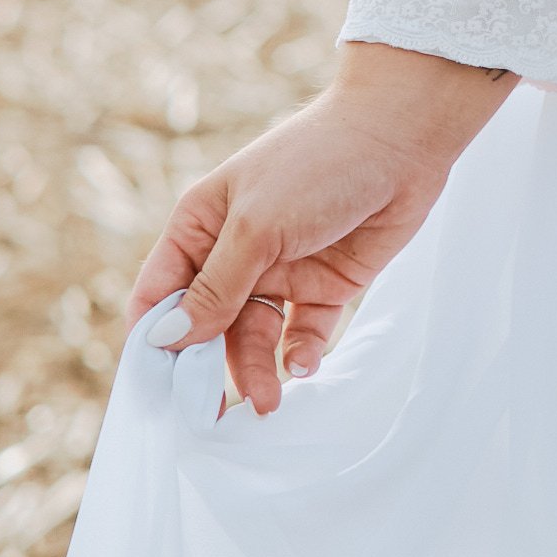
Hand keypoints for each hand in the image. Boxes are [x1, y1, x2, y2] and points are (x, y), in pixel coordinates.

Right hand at [125, 44, 512, 414]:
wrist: (402, 138)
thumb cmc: (317, 164)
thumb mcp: (257, 226)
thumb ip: (216, 288)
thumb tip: (167, 338)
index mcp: (200, 226)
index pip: (161, 292)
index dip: (154, 340)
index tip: (156, 391)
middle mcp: (236, 252)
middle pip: (207, 325)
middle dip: (206, 368)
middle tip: (209, 417)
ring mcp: (282, 270)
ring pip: (255, 336)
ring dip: (256, 370)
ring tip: (267, 402)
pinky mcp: (326, 285)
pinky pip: (303, 333)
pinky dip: (300, 354)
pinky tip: (304, 366)